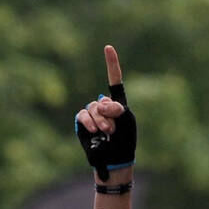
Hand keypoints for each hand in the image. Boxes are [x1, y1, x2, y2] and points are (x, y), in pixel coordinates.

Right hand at [75, 45, 136, 181]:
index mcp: (117, 104)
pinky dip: (88, 121)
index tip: (108, 47)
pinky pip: (83, 115)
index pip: (114, 81)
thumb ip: (117, 109)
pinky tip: (93, 130)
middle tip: (113, 129)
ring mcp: (93, 114)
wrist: (114, 160)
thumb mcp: (126, 122)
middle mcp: (104, 106)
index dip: (112, 64)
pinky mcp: (83, 123)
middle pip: (103, 100)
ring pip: (92, 108)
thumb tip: (99, 104)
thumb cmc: (124, 142)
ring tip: (106, 132)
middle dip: (108, 114)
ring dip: (100, 120)